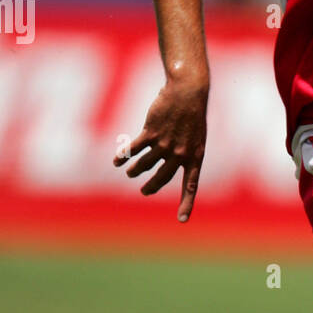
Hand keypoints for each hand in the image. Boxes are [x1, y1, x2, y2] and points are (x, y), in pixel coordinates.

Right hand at [114, 79, 207, 220]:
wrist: (188, 91)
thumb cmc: (193, 113)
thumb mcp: (195, 135)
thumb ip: (184, 152)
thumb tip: (168, 165)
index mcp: (195, 156)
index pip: (191, 185)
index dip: (187, 203)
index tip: (183, 220)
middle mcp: (181, 153)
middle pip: (162, 178)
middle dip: (151, 187)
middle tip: (144, 191)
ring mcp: (165, 144)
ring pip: (145, 164)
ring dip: (135, 169)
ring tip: (129, 172)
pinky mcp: (151, 133)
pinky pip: (134, 150)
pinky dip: (124, 156)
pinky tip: (117, 160)